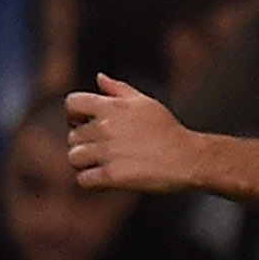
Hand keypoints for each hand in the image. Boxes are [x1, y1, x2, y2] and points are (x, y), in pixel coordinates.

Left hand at [67, 74, 198, 192]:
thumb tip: (99, 78)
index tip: (85, 123)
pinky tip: (102, 178)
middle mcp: (106, 128)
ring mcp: (108, 152)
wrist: (186, 158)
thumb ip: (118, 89)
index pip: (72, 104)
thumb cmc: (167, 129)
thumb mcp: (145, 102)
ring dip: (84, 162)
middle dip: (83, 143)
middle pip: (72, 136)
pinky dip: (89, 180)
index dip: (74, 115)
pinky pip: (83, 180)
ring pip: (74, 158)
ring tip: (99, 164)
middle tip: (101, 149)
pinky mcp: (113, 175)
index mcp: (111, 107)